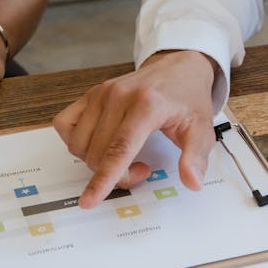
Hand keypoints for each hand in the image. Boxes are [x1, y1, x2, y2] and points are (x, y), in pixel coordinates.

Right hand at [53, 49, 218, 208]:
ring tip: (124, 155)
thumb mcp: (202, 127)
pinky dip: (76, 141)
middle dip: (115, 175)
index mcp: (148, 104)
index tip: (89, 200)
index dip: (104, 178)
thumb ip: (196, 156)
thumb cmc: (187, 97)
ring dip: (96, 162)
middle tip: (141, 169)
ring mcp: (101, 93)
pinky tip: (98, 143)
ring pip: (79, 145)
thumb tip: (192, 181)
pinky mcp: (91, 94)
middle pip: (98, 154)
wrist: (178, 67)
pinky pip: (65, 125)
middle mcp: (119, 96)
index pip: (120, 149)